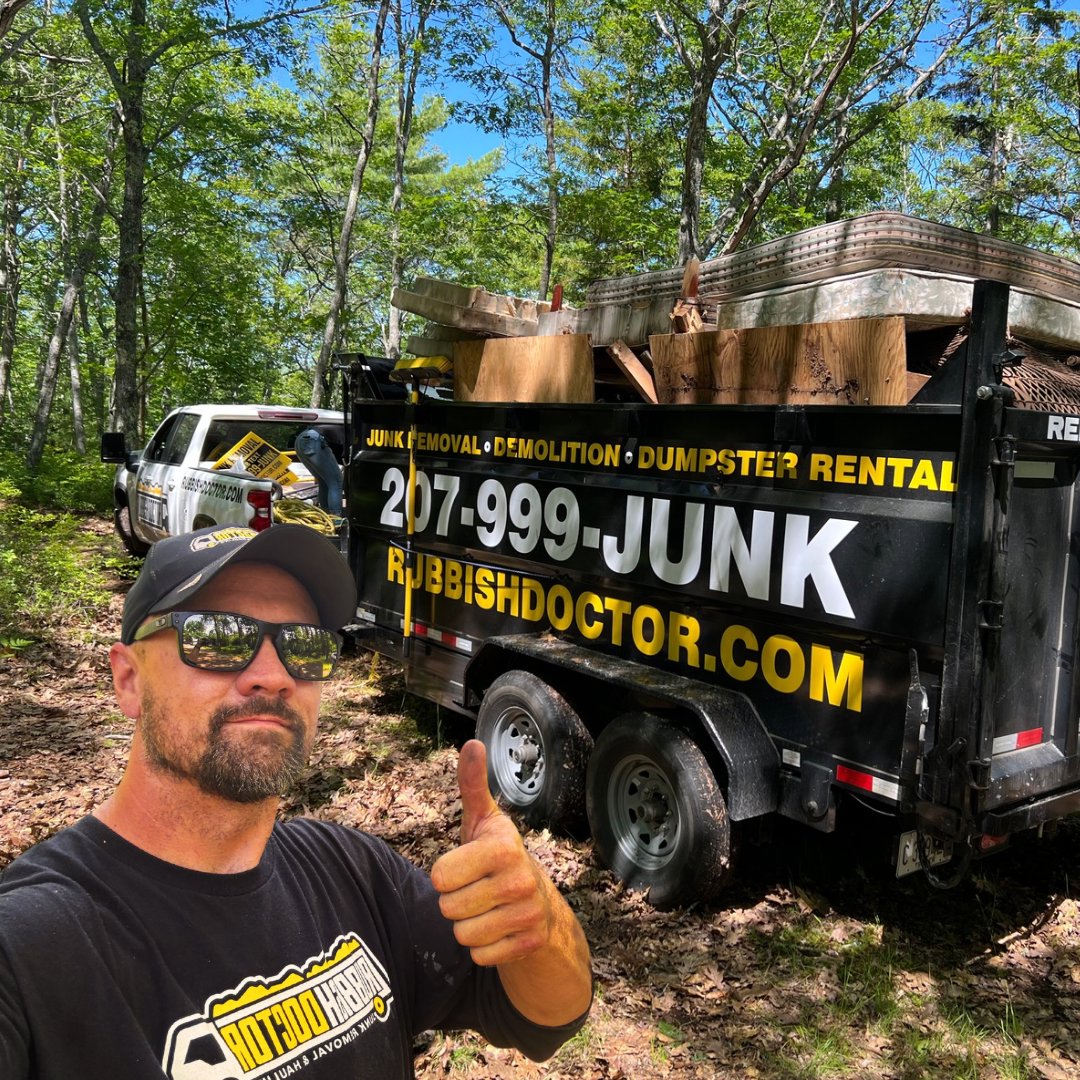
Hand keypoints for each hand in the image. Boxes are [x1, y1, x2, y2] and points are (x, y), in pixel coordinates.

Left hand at [430, 740, 552, 966]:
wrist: (540, 903)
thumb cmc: (497, 857)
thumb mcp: (483, 821)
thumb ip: (472, 784)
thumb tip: (472, 743)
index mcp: (504, 847)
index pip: (440, 876)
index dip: (445, 874)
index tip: (465, 866)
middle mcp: (520, 879)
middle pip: (448, 908)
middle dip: (455, 902)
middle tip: (476, 889)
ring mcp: (528, 914)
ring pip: (463, 935)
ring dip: (467, 926)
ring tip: (486, 908)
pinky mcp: (529, 943)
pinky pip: (480, 956)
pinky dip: (483, 948)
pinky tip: (498, 929)